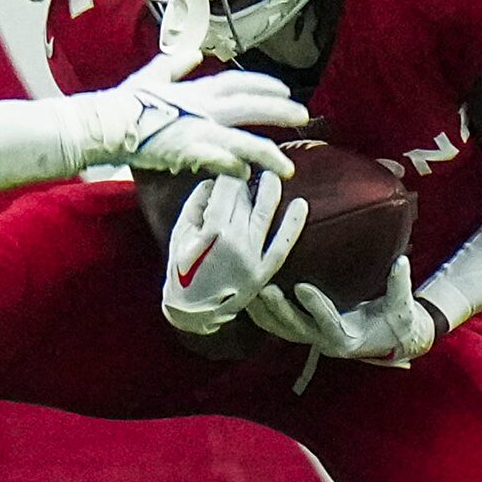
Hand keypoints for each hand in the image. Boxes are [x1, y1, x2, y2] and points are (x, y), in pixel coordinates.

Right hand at [77, 0, 300, 178]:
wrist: (103, 124)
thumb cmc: (122, 103)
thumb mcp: (151, 75)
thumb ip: (175, 63)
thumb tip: (194, 51)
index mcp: (196, 89)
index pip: (238, 82)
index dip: (263, 84)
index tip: (284, 89)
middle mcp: (202, 107)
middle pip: (251, 105)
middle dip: (279, 110)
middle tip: (303, 115)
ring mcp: (197, 130)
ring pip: (244, 140)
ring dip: (268, 153)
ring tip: (288, 167)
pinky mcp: (187, 151)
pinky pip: (220, 161)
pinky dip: (236, 168)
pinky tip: (248, 175)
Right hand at [162, 170, 308, 334]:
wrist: (193, 312)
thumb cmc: (181, 272)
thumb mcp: (179, 235)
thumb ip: (195, 205)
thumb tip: (213, 183)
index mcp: (212, 232)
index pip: (226, 190)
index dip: (228, 175)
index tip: (229, 169)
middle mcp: (236, 241)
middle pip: (245, 199)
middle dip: (245, 181)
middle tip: (247, 172)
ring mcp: (253, 256)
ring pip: (267, 213)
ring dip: (272, 190)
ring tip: (273, 176)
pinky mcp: (264, 269)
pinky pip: (283, 243)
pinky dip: (294, 223)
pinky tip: (301, 205)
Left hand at [247, 256, 439, 366]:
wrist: (390, 339)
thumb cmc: (398, 323)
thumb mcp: (403, 308)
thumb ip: (399, 286)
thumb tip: (400, 261)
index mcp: (348, 338)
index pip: (329, 322)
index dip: (315, 306)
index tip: (302, 287)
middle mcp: (324, 341)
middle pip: (296, 328)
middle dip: (279, 309)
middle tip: (265, 288)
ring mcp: (311, 337)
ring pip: (281, 329)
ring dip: (263, 311)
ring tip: (248, 290)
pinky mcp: (303, 331)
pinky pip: (276, 326)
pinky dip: (261, 313)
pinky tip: (247, 296)